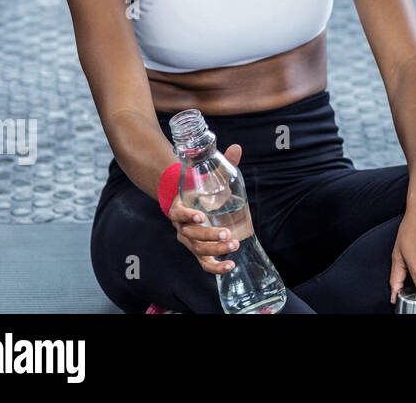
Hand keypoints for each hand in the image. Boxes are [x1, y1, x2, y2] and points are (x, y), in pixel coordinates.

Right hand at [168, 143, 244, 274]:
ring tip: (233, 245)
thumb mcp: (211, 177)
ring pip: (199, 250)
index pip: (178, 214)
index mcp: (179, 209)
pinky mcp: (199, 251)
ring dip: (215, 249)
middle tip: (227, 234)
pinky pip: (205, 263)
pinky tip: (230, 266)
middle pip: (191, 235)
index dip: (187, 216)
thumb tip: (237, 148)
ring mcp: (190, 241)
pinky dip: (216, 267)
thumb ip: (224, 164)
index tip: (200, 216)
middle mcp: (182, 227)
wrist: (192, 204)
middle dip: (209, 236)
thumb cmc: (202, 190)